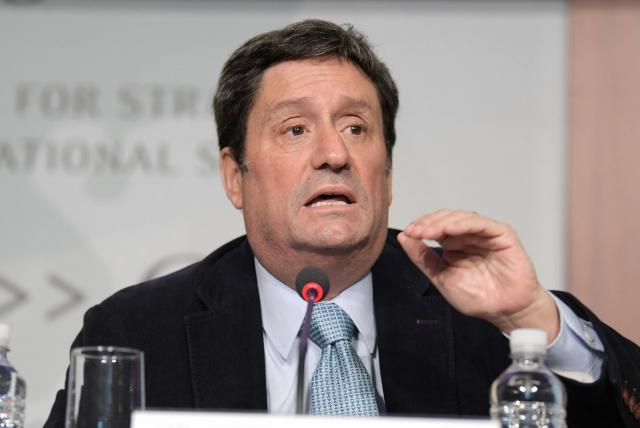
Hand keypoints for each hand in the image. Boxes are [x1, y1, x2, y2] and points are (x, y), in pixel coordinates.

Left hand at [397, 209, 559, 340]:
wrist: (504, 311)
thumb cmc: (478, 297)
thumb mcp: (441, 277)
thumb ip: (423, 257)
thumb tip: (404, 237)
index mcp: (454, 244)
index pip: (435, 227)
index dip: (421, 227)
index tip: (409, 233)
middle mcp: (468, 236)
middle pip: (446, 219)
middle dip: (428, 223)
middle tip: (416, 231)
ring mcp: (485, 234)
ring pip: (461, 218)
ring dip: (442, 222)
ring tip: (428, 231)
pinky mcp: (501, 234)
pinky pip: (481, 224)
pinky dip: (463, 224)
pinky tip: (449, 229)